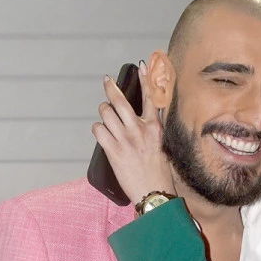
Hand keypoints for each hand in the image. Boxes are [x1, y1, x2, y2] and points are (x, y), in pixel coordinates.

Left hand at [91, 61, 174, 203]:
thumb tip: (141, 120)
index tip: (141, 66)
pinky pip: (98, 130)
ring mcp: (125, 139)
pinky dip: (98, 130)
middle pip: (120, 100)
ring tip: (106, 118)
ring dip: (103, 113)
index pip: (150, 97)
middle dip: (111, 87)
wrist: (154, 193)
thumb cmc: (160, 174)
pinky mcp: (112, 150)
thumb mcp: (162, 147)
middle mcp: (139, 130)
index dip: (145, 79)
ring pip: (105, 113)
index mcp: (154, 128)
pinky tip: (102, 133)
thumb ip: (152, 131)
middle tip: (107, 81)